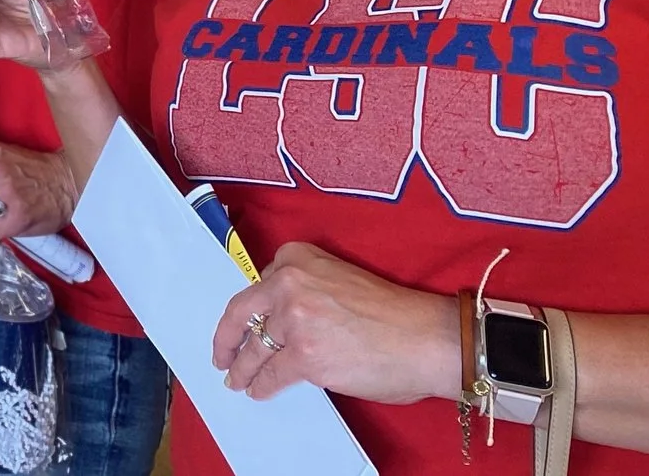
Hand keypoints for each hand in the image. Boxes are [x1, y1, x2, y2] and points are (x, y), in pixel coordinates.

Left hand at [213, 241, 458, 406]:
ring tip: (236, 379)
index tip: (246, 320)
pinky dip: (262, 385)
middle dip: (226, 337)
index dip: (254, 308)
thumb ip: (306, 290)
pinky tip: (259, 390)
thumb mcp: (339, 278)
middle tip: (220, 353)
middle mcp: (289, 282)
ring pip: (255, 347)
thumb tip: (284, 321)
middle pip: (242, 312)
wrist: (428, 339)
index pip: (261, 284)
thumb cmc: (394, 314)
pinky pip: (272, 373)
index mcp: (298, 257)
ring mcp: (294, 319)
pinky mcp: (304, 356)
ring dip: (241, 367)